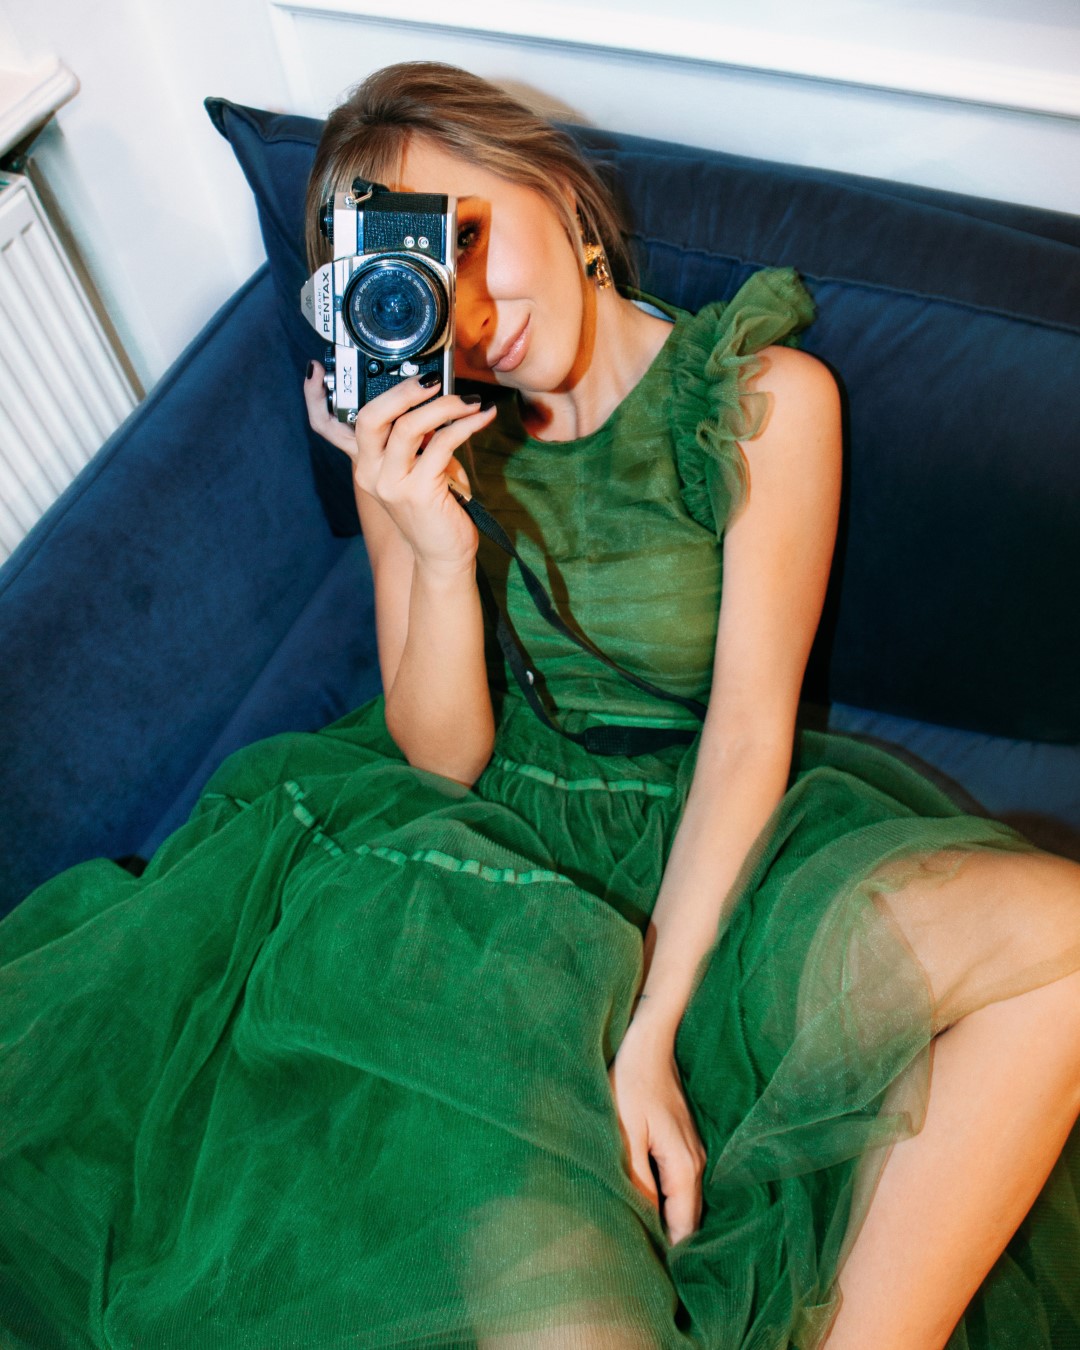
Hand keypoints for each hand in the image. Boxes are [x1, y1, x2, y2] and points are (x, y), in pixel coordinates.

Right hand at [304, 364, 496, 572]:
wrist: (441, 555)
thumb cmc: (433, 507)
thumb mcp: (414, 467)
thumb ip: (411, 437)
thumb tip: (432, 394)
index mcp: (364, 463)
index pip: (327, 427)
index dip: (315, 397)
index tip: (315, 369)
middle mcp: (370, 472)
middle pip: (370, 417)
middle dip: (401, 390)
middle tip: (431, 380)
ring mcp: (392, 484)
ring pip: (409, 426)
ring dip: (444, 406)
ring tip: (468, 400)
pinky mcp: (419, 492)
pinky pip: (442, 443)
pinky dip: (466, 425)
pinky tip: (481, 417)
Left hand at [608, 1017, 706, 1246]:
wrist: (647, 1044)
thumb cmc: (631, 1085)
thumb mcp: (625, 1134)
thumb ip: (636, 1180)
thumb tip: (642, 1221)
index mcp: (685, 1167)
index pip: (684, 1228)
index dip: (669, 1254)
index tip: (647, 1274)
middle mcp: (697, 1164)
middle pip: (688, 1219)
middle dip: (668, 1242)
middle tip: (640, 1265)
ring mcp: (694, 1153)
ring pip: (684, 1202)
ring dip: (667, 1221)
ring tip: (642, 1243)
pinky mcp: (685, 1143)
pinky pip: (680, 1185)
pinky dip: (668, 1202)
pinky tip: (648, 1208)